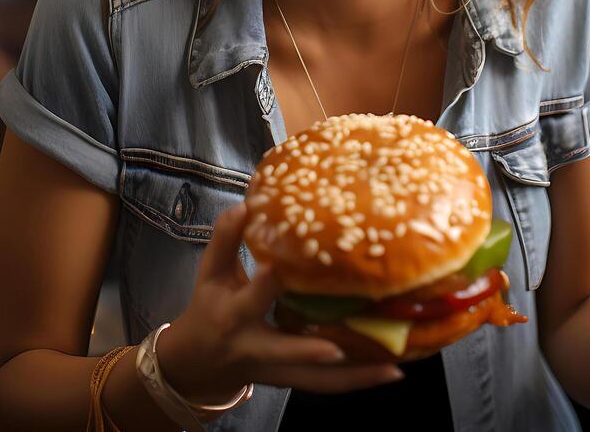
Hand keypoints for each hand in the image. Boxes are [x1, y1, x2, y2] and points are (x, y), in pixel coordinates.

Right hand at [157, 202, 405, 401]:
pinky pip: (328, 385)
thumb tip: (245, 204)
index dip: (263, 286)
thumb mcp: (210, 273)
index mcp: (233, 317)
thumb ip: (226, 239)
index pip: (249, 301)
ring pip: (316, 382)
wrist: (197, 365)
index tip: (278, 268)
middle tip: (338, 348)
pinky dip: (359, 379)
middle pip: (284, 354)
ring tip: (392, 368)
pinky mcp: (293, 381)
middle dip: (308, 353)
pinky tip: (391, 371)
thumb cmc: (208, 308)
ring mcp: (277, 372)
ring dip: (353, 377)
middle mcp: (255, 349)